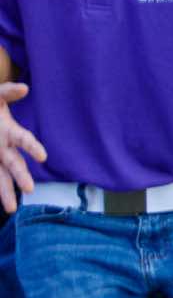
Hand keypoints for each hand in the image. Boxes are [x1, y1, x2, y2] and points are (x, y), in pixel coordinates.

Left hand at [0, 82, 47, 214]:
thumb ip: (8, 92)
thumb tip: (25, 88)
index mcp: (9, 131)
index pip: (24, 140)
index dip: (32, 147)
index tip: (42, 157)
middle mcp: (3, 148)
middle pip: (14, 164)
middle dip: (21, 177)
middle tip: (29, 190)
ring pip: (1, 177)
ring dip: (5, 192)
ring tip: (10, 210)